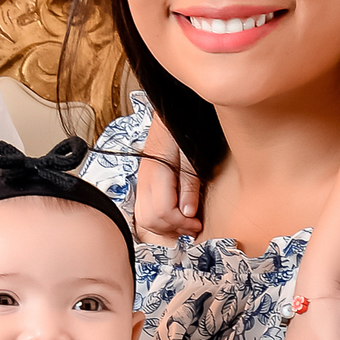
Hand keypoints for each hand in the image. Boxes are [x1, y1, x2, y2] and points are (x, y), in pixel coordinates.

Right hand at [135, 116, 201, 243]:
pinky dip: (158, 219)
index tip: (198, 223)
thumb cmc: (184, 129)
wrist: (171, 109)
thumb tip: (188, 213)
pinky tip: (175, 215)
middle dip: (172, 229)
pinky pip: (143, 210)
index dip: (181, 224)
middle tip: (192, 227)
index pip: (162, 213)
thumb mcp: (193, 155)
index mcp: (156, 173)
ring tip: (184, 224)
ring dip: (164, 227)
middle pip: (149, 221)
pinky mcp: (144, 181)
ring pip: (143, 219)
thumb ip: (190, 184)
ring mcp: (141, 181)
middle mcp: (143, 180)